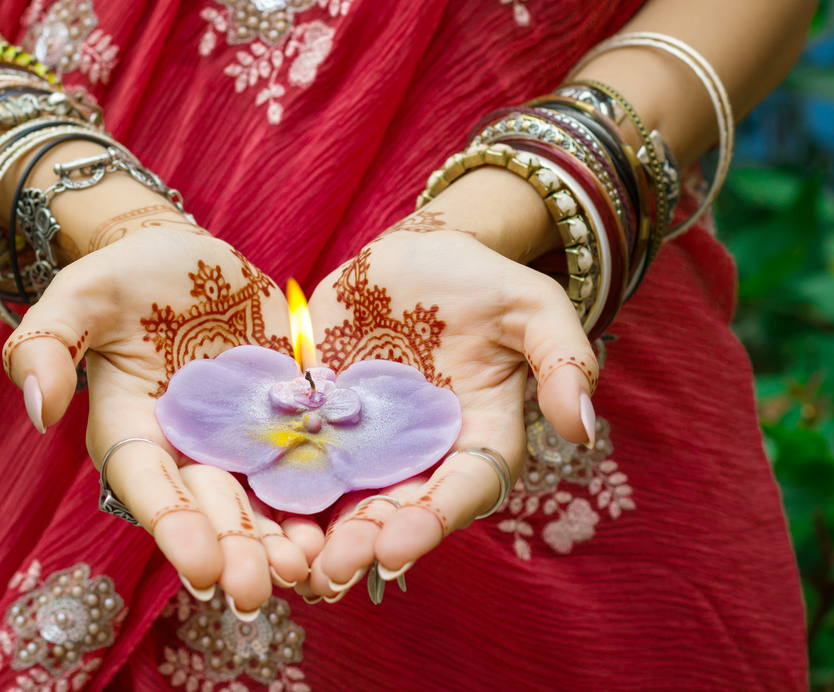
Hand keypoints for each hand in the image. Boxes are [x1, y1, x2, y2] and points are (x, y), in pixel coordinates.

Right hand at [1, 209, 312, 615]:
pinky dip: (319, 501)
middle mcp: (182, 450)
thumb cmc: (126, 276)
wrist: (186, 263)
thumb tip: (38, 409)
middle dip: (231, 552)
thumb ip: (48, 341)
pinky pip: (300, 467)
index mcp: (129, 431)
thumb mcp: (82, 293)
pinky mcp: (279, 424)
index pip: (147, 483)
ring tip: (306, 574)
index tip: (199, 567)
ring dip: (277, 542)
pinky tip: (342, 531)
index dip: (172, 526)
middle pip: (207, 509)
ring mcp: (234, 442)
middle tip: (256, 593)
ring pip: (257, 503)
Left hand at [301, 207, 597, 598]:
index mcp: (479, 439)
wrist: (413, 259)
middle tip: (333, 573)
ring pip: (345, 499)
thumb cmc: (481, 281)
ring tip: (292, 566)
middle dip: (366, 543)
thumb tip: (583, 428)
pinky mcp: (320, 421)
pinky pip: (298, 458)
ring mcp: (369, 443)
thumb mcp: (532, 306)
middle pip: (398, 509)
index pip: (462, 489)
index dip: (432, 521)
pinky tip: (250, 510)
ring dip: (319, 536)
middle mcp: (423, 456)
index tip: (397, 549)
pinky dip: (278, 487)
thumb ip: (562, 359)